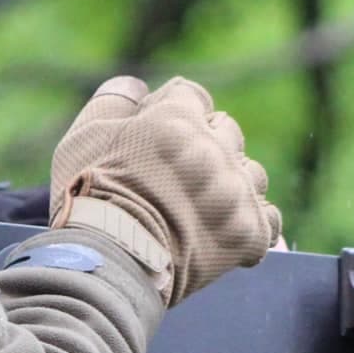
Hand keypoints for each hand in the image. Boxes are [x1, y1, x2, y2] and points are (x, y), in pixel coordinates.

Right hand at [50, 76, 280, 304]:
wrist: (107, 263)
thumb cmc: (89, 200)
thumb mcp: (84, 138)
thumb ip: (114, 101)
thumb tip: (140, 89)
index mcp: (177, 120)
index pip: (193, 97)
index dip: (173, 114)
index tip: (157, 138)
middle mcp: (212, 150)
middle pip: (227, 131)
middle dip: (205, 147)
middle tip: (176, 178)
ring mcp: (233, 193)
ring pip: (252, 175)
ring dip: (232, 186)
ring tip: (203, 208)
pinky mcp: (247, 234)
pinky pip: (269, 222)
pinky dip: (251, 226)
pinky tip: (227, 232)